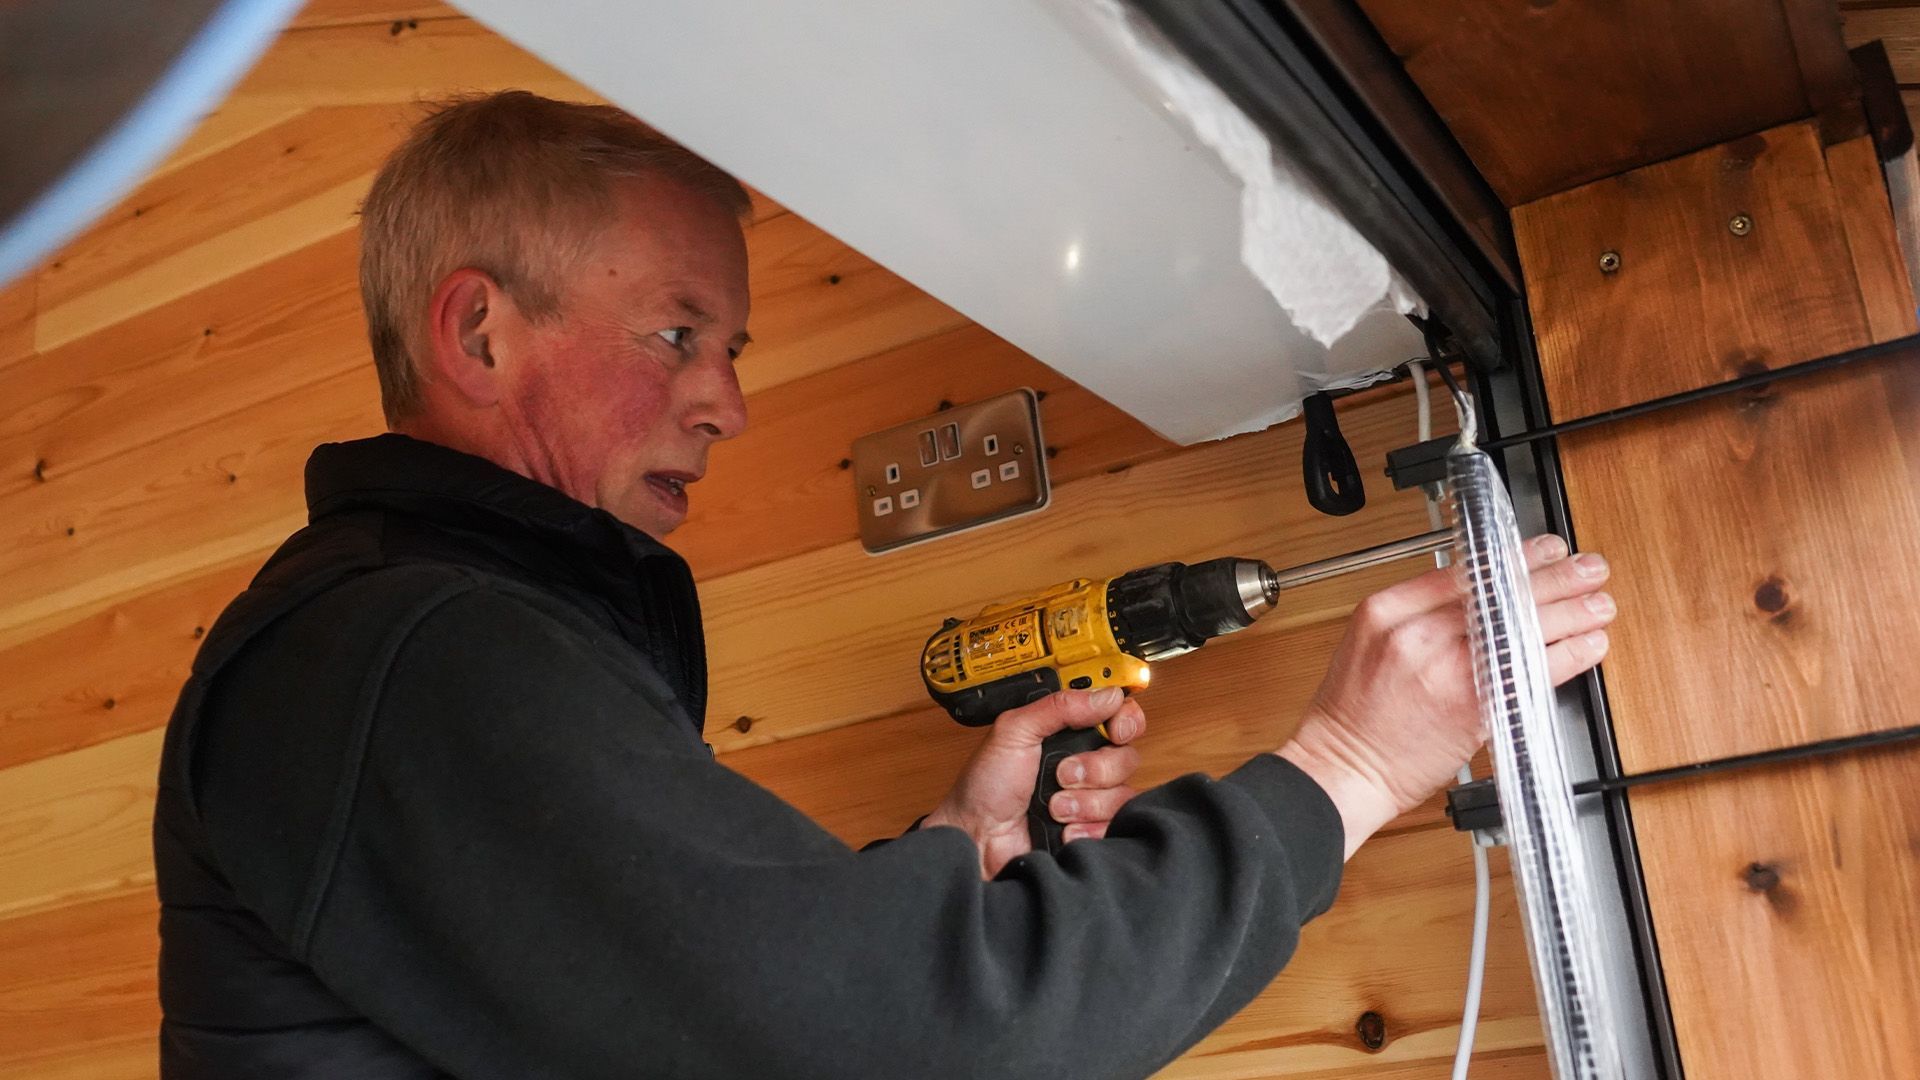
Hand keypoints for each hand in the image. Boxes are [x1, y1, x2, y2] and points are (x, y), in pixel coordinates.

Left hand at [922, 687, 1146, 878]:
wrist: (978, 838)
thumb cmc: (985, 787)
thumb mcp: (1014, 731)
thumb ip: (1059, 707)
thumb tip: (1108, 694)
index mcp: (1068, 734)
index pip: (1119, 717)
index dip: (1126, 721)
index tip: (1116, 730)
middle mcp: (1085, 763)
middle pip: (1126, 757)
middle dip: (1095, 768)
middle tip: (1062, 774)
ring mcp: (1090, 799)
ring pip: (1121, 793)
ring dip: (1084, 801)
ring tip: (1053, 807)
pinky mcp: (1092, 830)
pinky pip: (1114, 825)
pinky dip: (1086, 827)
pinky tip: (1062, 828)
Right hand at [1279, 534, 1614, 858]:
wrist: (1342, 768)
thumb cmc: (1354, 713)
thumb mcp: (1370, 642)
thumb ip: (1418, 615)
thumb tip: (1480, 597)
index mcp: (1386, 610)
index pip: (1463, 570)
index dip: (1515, 558)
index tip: (1544, 550)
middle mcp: (1416, 633)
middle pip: (1499, 592)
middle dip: (1553, 577)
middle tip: (1587, 568)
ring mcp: (1445, 669)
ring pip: (1520, 627)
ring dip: (1570, 612)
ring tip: (1599, 604)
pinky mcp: (1472, 708)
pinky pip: (1532, 672)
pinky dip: (1567, 656)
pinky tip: (1589, 645)